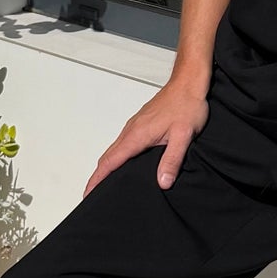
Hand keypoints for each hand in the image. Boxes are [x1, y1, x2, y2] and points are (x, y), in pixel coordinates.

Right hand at [84, 75, 209, 196]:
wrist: (188, 83)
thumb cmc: (187, 105)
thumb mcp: (183, 136)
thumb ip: (172, 160)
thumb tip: (163, 182)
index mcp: (137, 135)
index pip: (110, 161)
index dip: (97, 179)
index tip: (88, 193)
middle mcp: (131, 130)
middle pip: (107, 157)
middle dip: (97, 176)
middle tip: (92, 194)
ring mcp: (134, 126)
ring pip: (114, 150)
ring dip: (106, 166)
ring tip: (104, 183)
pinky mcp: (140, 124)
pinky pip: (122, 143)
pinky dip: (116, 156)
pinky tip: (122, 163)